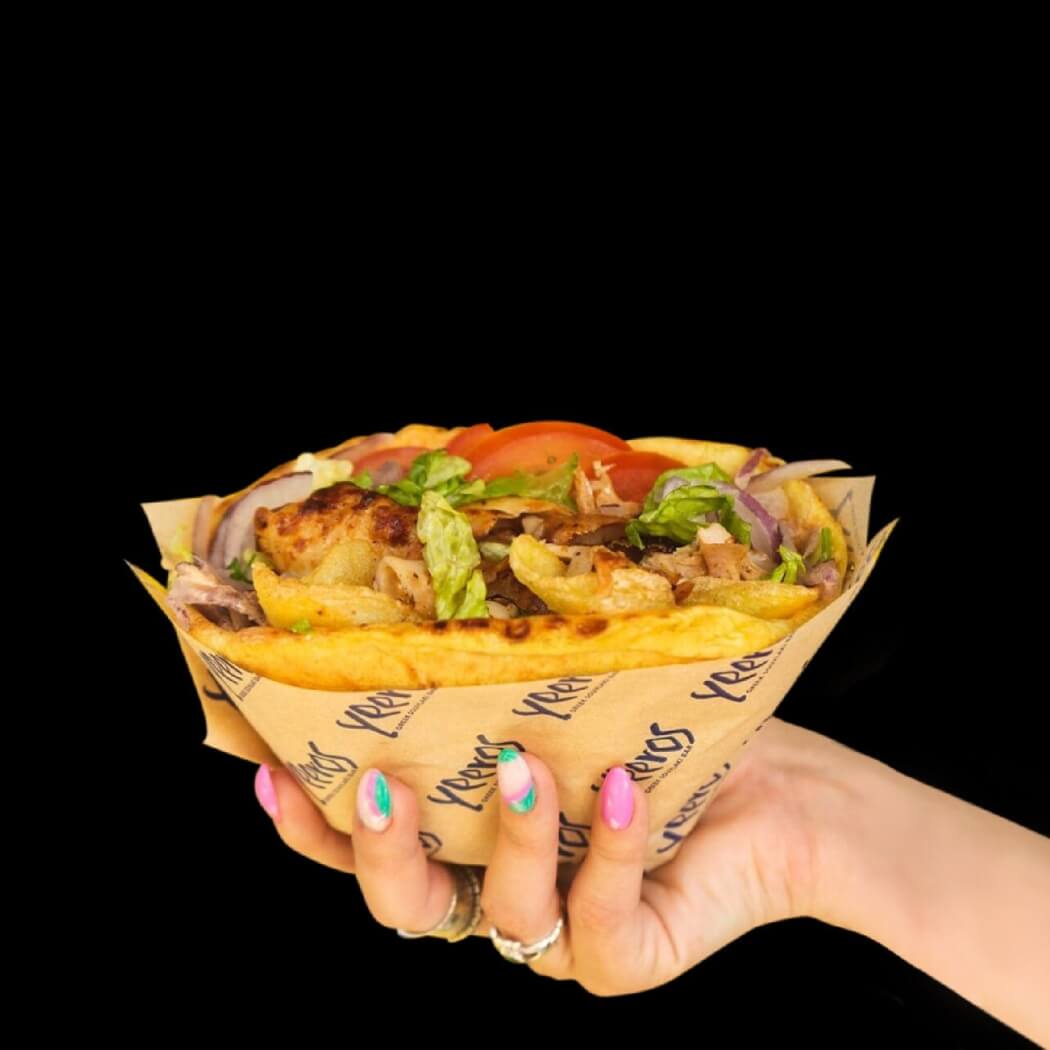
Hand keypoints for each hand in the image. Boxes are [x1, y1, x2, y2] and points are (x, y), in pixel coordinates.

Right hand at [252, 719, 839, 993]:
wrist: (778, 784)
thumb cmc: (658, 727)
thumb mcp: (565, 699)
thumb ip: (491, 685)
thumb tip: (415, 612)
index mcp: (469, 837)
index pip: (366, 848)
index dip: (311, 823)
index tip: (272, 766)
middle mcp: (500, 892)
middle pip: (404, 911)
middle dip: (380, 855)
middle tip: (380, 783)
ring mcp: (560, 936)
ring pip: (501, 919)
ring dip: (510, 841)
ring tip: (528, 765)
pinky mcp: (627, 959)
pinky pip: (596, 930)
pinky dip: (607, 859)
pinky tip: (622, 793)